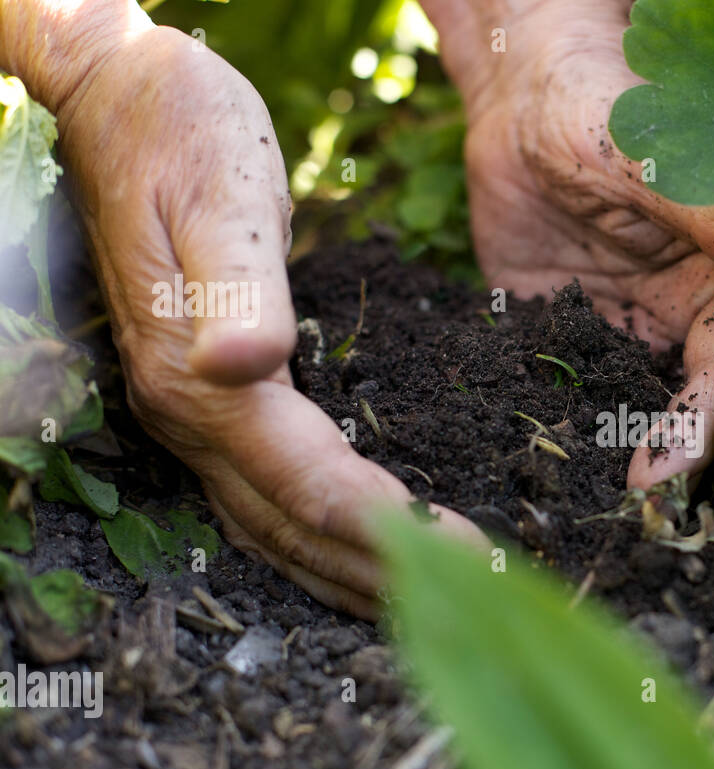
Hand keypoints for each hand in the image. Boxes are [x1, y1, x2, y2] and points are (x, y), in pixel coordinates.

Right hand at [41, 22, 483, 617]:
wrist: (115, 99)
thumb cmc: (176, 129)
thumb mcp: (219, 190)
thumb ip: (237, 285)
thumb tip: (243, 367)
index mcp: (199, 380)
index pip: (308, 484)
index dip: (386, 531)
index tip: (465, 558)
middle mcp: (190, 415)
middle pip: (293, 530)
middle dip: (381, 575)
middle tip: (474, 600)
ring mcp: (192, 414)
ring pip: (275, 527)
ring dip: (350, 574)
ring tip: (430, 600)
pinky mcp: (208, 399)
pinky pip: (270, 493)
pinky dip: (322, 535)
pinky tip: (366, 546)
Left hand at [424, 0, 713, 488]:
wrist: (516, 103)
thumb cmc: (596, 107)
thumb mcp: (649, 158)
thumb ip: (705, 212)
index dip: (712, 419)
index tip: (669, 467)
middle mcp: (687, 320)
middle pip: (697, 409)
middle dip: (672, 464)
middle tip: (633, 513)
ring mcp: (628, 337)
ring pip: (636, 416)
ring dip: (617, 464)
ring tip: (585, 512)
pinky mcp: (569, 345)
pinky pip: (569, 398)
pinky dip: (557, 435)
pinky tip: (536, 471)